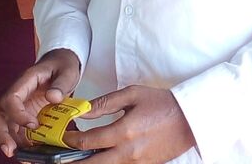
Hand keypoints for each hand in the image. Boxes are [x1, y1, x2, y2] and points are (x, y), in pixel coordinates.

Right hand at [0, 48, 81, 157]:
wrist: (61, 65)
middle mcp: (17, 94)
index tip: (33, 125)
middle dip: (0, 134)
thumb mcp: (67, 70)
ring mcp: (18, 106)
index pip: (10, 98)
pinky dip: (20, 143)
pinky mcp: (23, 115)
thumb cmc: (62, 66)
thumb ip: (62, 83)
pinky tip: (30, 152)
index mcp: (26, 80)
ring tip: (23, 156)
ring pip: (3, 126)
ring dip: (10, 142)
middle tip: (10, 150)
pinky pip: (15, 131)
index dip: (17, 114)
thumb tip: (53, 97)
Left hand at [63, 85, 194, 163]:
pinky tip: (102, 157)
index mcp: (123, 131)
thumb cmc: (162, 103)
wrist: (189, 118)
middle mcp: (127, 153)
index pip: (88, 142)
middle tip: (61, 156)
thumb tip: (82, 110)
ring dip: (89, 163)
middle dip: (72, 162)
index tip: (64, 136)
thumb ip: (105, 103)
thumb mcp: (133, 94)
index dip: (71, 140)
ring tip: (79, 157)